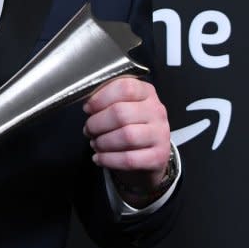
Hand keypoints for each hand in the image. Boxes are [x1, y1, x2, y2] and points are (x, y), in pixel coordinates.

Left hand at [83, 77, 171, 202]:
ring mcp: (160, 134)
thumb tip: (88, 104)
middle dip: (97, 123)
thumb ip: (106, 99)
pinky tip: (99, 158)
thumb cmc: (131, 124)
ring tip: (95, 143)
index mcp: (146, 92)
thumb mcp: (122, 104)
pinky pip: (129, 159)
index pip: (125, 87)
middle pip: (121, 113)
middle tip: (89, 129)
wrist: (150, 153)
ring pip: (126, 136)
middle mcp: (156, 111)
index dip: (100, 98)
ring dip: (102, 142)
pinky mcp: (158, 157)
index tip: (88, 108)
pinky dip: (108, 159)